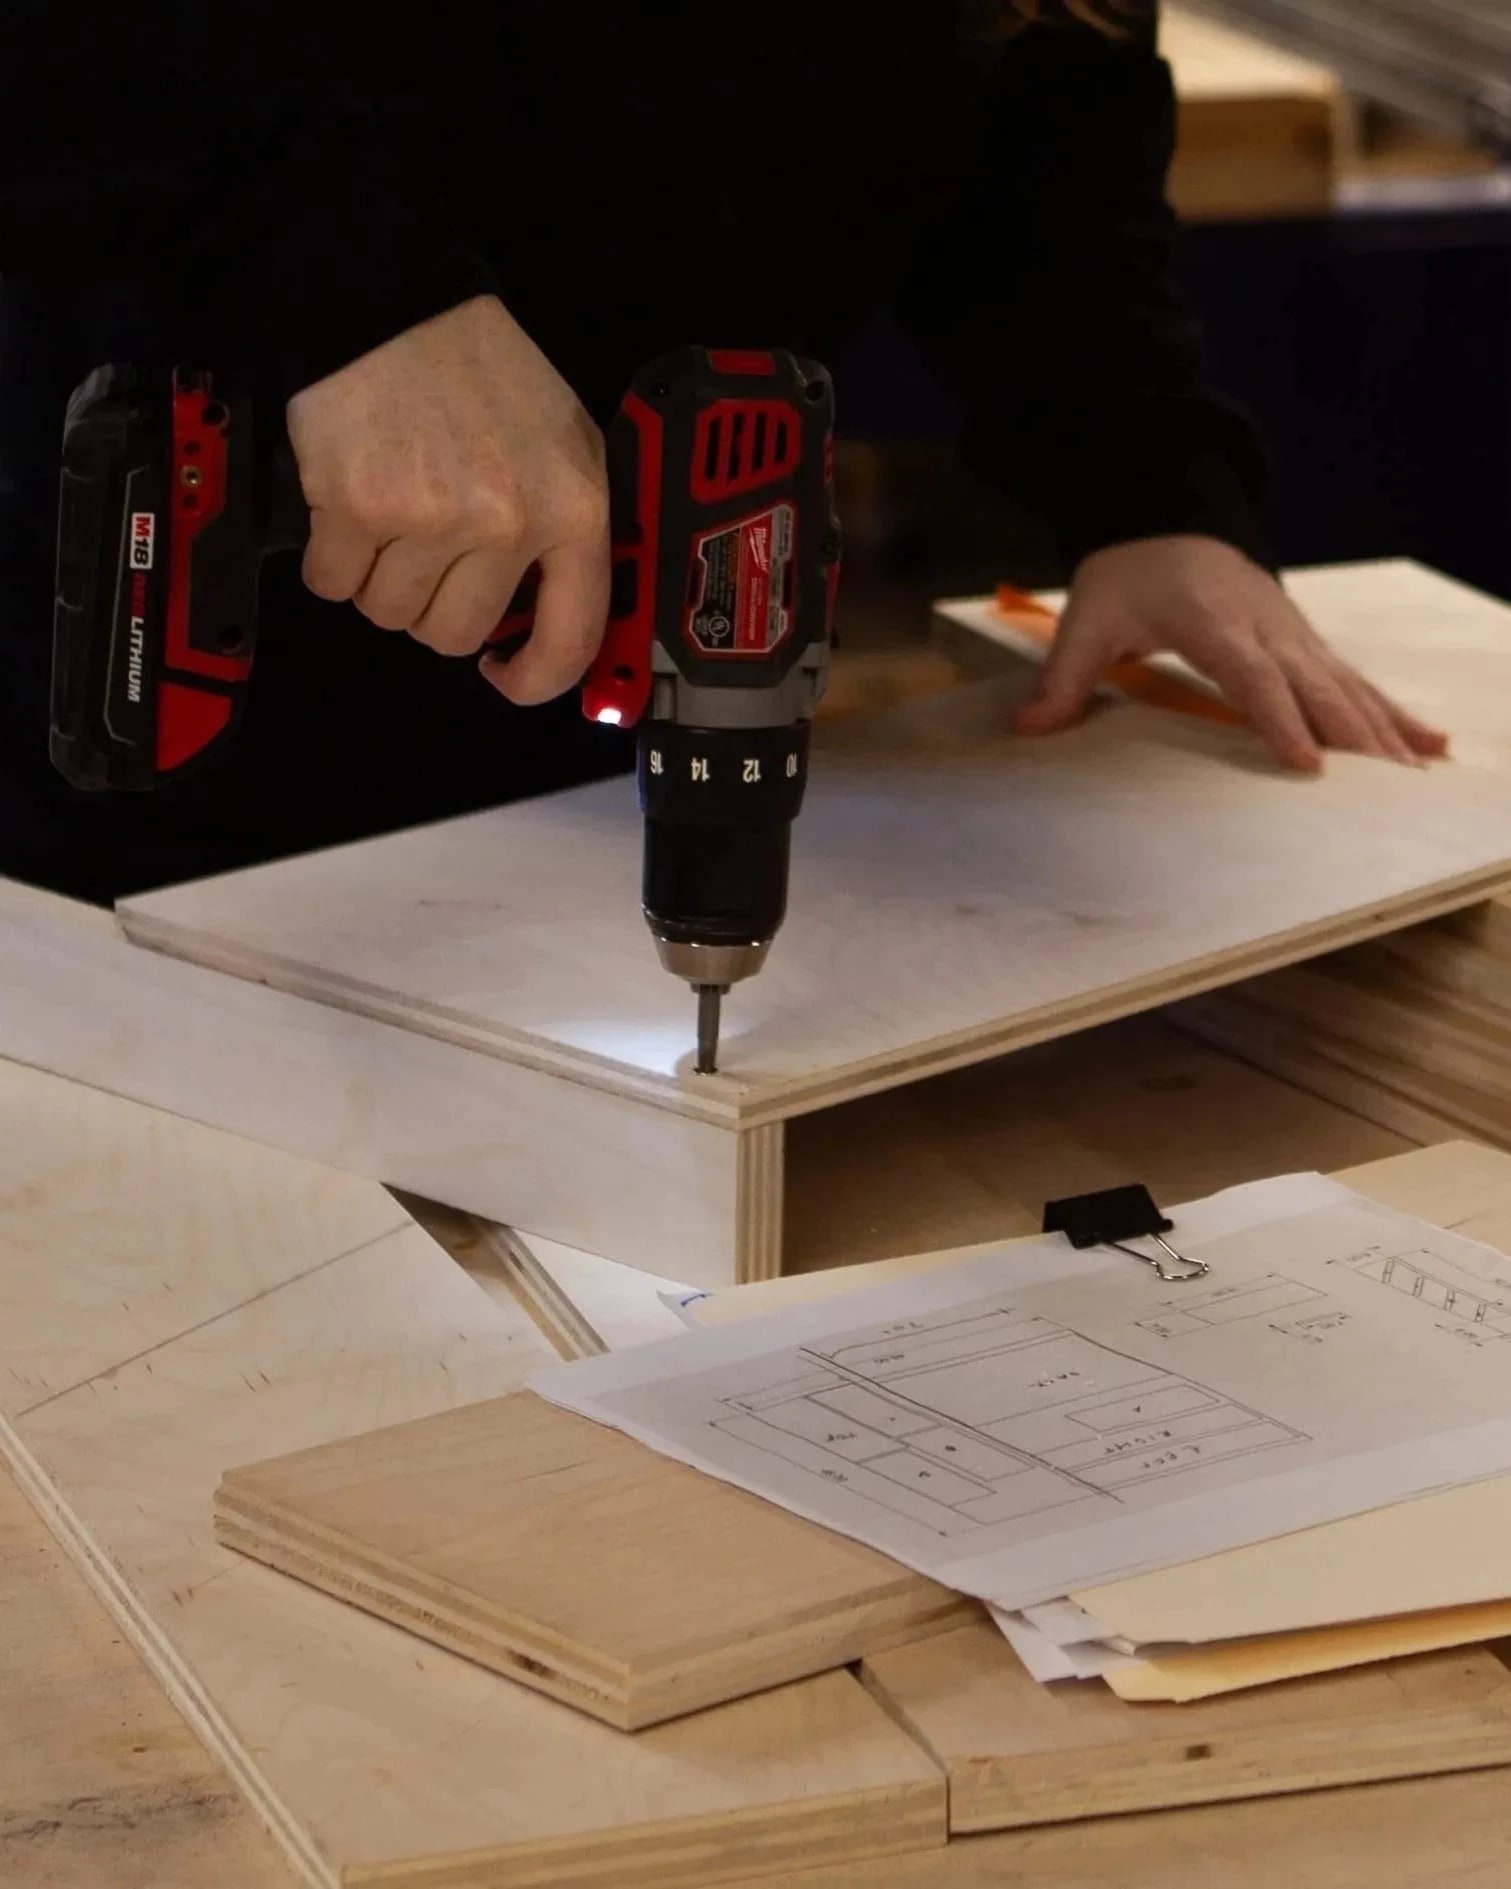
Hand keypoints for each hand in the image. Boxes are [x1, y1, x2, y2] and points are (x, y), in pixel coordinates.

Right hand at [286, 295, 609, 703]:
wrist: (395, 304)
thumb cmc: (478, 370)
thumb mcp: (561, 443)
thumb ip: (561, 531)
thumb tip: (537, 622)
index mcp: (574, 509)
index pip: (570, 639)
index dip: (535, 679)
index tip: (506, 675)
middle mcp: (509, 522)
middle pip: (457, 635)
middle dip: (433, 609)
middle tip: (426, 555)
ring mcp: (434, 519)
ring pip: (392, 615)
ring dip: (379, 581)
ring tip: (389, 518)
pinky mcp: (360, 508)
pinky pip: (334, 585)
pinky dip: (331, 561)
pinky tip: (346, 510)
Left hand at [1016, 536, 1447, 770]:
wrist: (1170, 521)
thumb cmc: (1127, 576)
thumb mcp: (1085, 619)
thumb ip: (1062, 676)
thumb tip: (1028, 726)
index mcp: (1211, 620)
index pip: (1251, 674)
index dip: (1279, 717)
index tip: (1308, 760)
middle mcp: (1264, 626)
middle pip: (1314, 683)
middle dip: (1352, 731)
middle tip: (1386, 782)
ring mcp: (1292, 633)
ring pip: (1344, 683)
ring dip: (1382, 727)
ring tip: (1416, 773)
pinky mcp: (1305, 644)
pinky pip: (1352, 680)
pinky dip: (1391, 711)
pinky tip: (1427, 743)